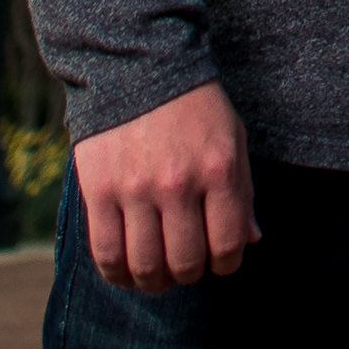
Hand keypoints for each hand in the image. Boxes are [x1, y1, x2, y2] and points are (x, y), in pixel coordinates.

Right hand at [71, 80, 254, 291]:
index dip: (226, 264)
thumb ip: (241, 192)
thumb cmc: (194, 108)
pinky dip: (116, 274)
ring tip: (156, 276)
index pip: (228, 244)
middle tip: (186, 268)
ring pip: (145, 264)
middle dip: (189, 274)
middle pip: (185, 261)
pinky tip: (124, 273)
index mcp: (219, 169)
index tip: (220, 263)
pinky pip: (105, 252)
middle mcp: (178, 183)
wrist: (138, 68)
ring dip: (154, 281)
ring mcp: (136, 189)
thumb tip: (250, 241)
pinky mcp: (99, 190)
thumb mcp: (232, 139)